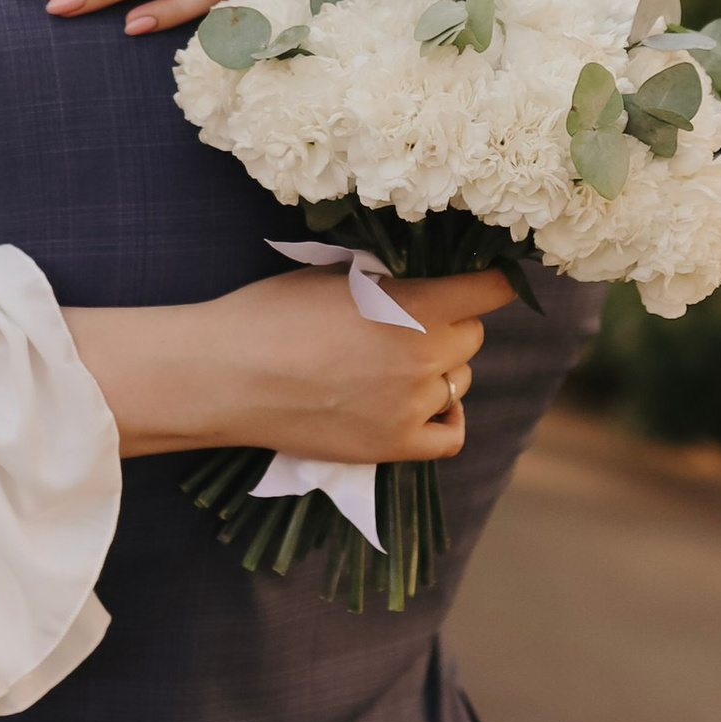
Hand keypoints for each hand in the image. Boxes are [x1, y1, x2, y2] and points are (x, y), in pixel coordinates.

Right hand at [63, 267, 511, 462]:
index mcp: (417, 305)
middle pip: (472, 337)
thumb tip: (425, 281)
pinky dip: (445, 417)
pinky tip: (424, 405)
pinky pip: (451, 434)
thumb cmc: (272, 313)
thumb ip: (393, 282)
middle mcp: (425, 356)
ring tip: (395, 363)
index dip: (491, 281)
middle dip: (450, 325)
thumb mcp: (338, 276)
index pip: (492, 290)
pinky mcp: (394, 445)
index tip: (485, 279)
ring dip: (439, 369)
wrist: (228, 374)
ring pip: (458, 381)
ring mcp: (412, 405)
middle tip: (409, 322)